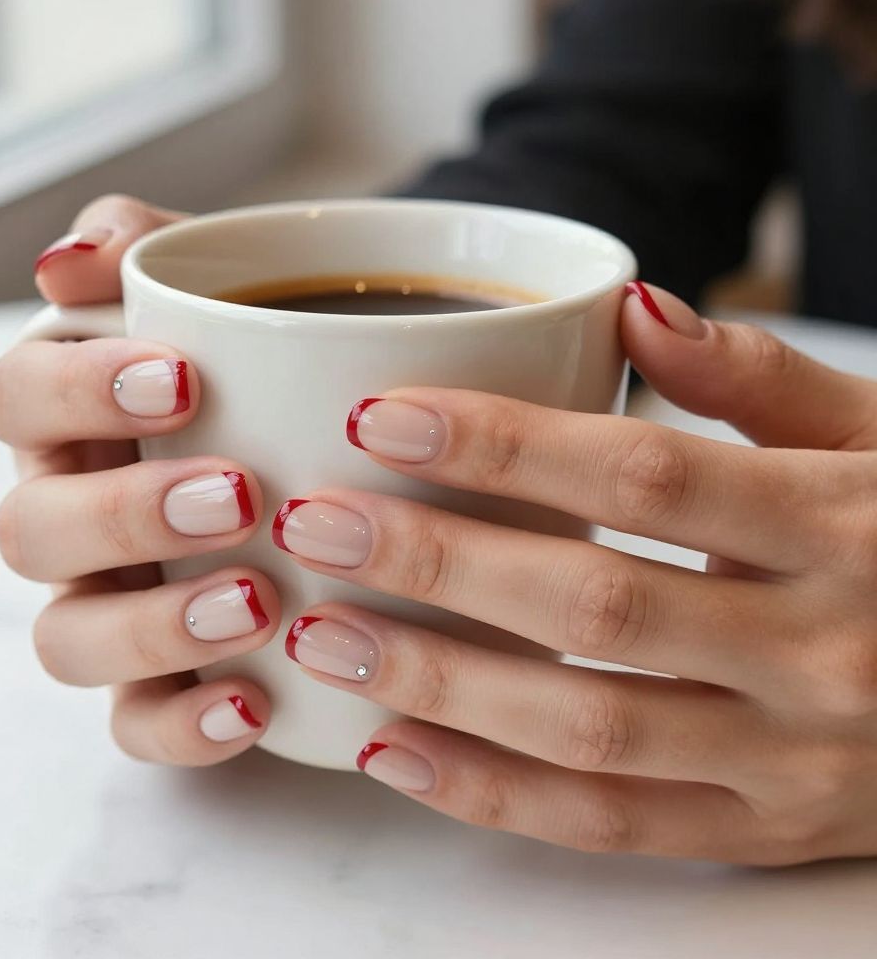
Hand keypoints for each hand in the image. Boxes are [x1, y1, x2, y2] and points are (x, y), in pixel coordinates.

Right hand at [0, 195, 278, 762]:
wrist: (352, 440)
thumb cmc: (275, 360)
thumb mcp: (230, 288)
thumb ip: (149, 250)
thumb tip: (68, 263)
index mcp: (74, 417)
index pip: (18, 400)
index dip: (78, 393)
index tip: (187, 382)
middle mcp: (73, 515)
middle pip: (30, 531)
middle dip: (124, 516)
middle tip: (239, 495)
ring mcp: (109, 604)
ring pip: (67, 641)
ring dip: (152, 628)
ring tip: (256, 601)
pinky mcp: (160, 683)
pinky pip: (135, 726)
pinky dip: (184, 725)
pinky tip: (256, 705)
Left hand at [275, 283, 876, 864]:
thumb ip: (761, 380)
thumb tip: (633, 309)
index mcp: (841, 528)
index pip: (643, 477)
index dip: (502, 447)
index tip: (380, 418)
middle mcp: (816, 652)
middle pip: (591, 606)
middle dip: (436, 563)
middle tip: (316, 523)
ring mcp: (791, 762)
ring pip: (586, 732)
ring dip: (439, 685)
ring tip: (323, 636)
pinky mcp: (765, 831)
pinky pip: (613, 828)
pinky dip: (492, 796)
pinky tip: (391, 751)